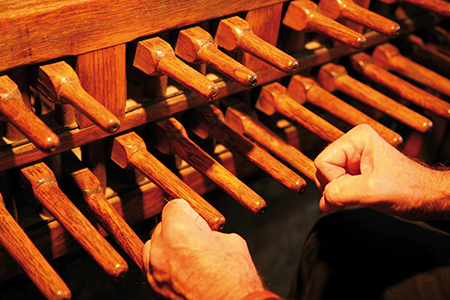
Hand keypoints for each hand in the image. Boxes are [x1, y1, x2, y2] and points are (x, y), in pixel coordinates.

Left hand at [143, 199, 264, 299]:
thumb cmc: (233, 281)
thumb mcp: (229, 241)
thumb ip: (209, 232)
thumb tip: (204, 233)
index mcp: (177, 232)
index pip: (174, 206)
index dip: (190, 211)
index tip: (197, 219)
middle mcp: (160, 250)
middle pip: (163, 225)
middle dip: (180, 229)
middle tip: (199, 240)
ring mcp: (154, 271)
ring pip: (155, 246)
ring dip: (169, 246)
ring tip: (190, 256)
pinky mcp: (155, 288)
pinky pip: (154, 266)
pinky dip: (166, 264)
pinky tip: (185, 270)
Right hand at [314, 124, 449, 219]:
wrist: (427, 197)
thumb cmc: (410, 188)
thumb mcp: (372, 191)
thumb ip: (342, 193)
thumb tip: (324, 200)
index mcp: (357, 139)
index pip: (323, 162)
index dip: (334, 180)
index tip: (355, 187)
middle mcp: (353, 145)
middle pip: (323, 170)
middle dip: (336, 188)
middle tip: (360, 191)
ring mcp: (353, 158)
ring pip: (327, 179)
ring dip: (340, 193)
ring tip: (363, 193)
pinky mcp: (354, 171)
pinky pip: (336, 185)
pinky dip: (343, 196)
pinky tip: (360, 196)